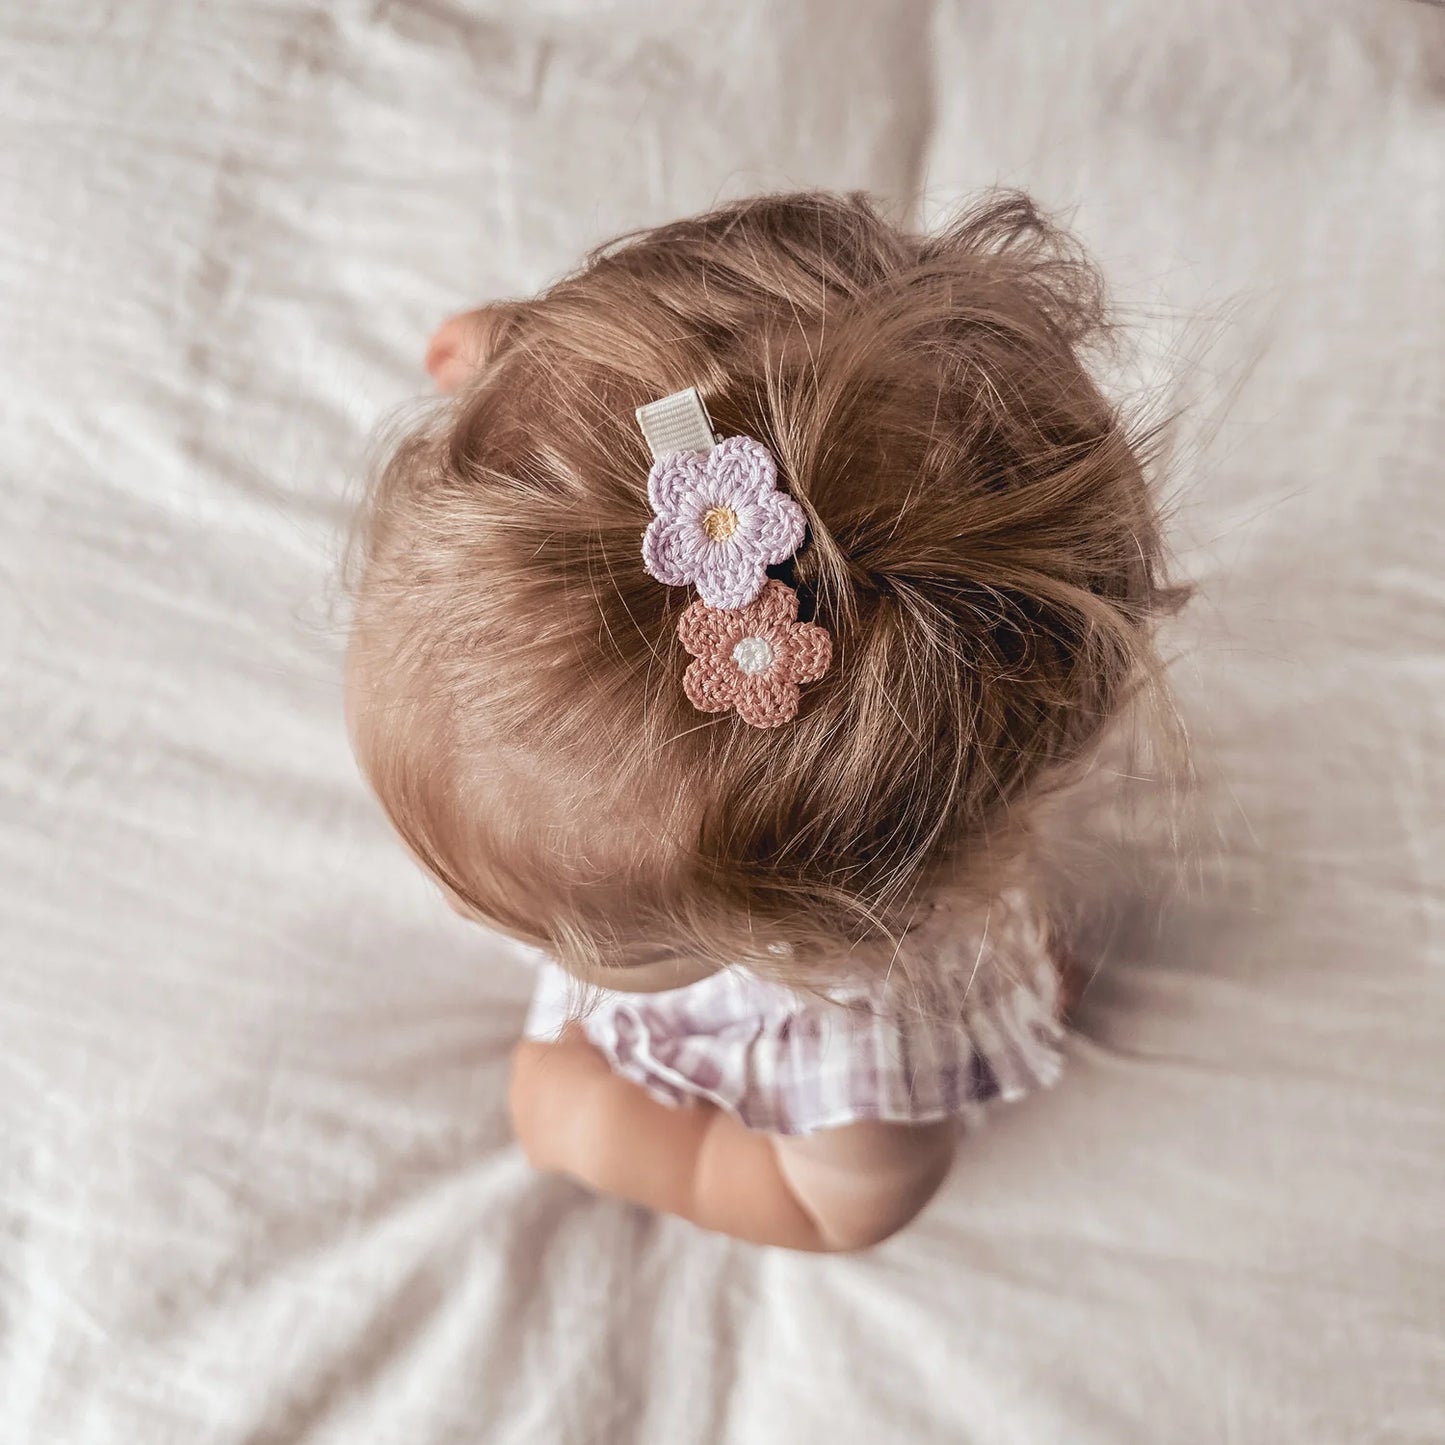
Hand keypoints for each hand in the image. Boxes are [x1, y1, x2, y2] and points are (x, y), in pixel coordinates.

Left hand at [508, 1025, 611, 1173]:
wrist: (598, 1123)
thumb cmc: (593, 1077)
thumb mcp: (587, 1046)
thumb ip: (574, 1036)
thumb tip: (572, 1028)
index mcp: (525, 1057)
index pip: (535, 1051)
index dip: (557, 1057)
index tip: (577, 1063)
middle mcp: (515, 1088)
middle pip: (531, 1084)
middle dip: (551, 1086)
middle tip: (582, 1088)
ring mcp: (521, 1122)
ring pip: (536, 1115)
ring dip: (553, 1114)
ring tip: (584, 1114)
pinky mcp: (532, 1150)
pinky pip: (545, 1142)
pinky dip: (559, 1141)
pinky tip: (581, 1136)